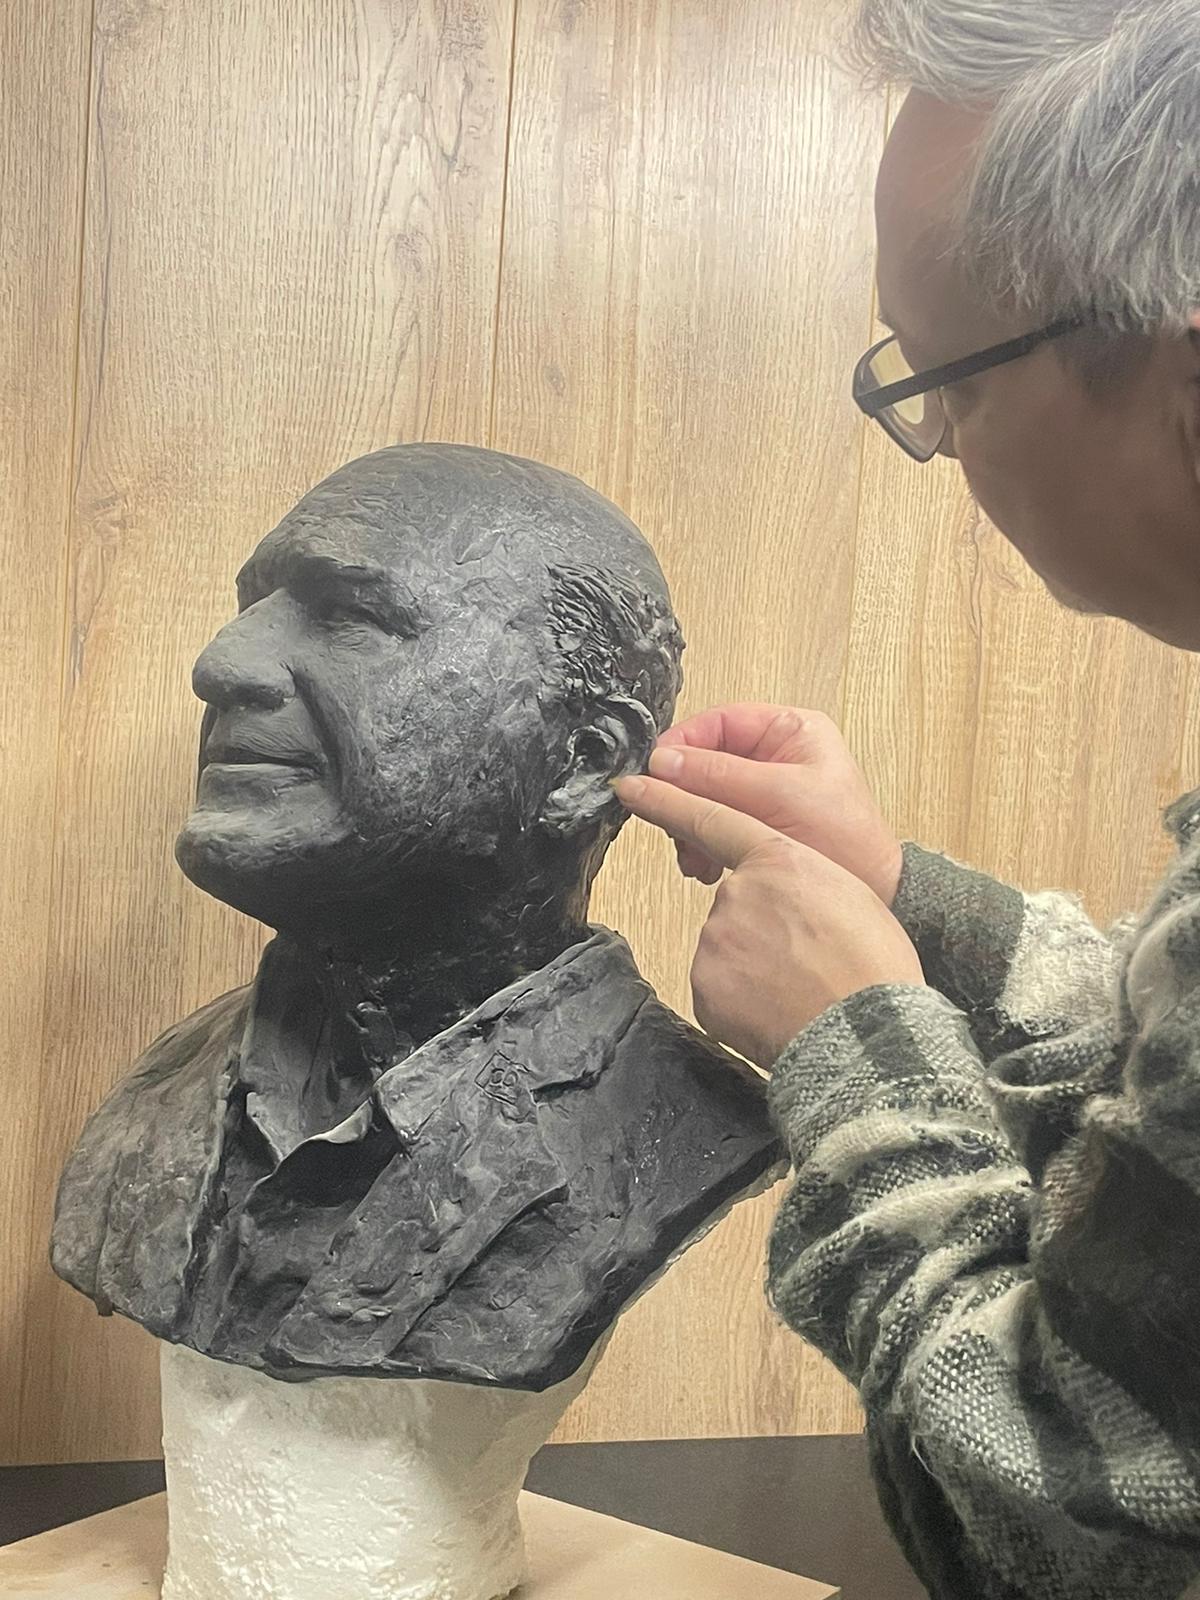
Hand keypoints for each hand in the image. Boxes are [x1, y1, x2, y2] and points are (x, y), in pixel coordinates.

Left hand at [614, 774, 923, 1068]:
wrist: (865, 1034)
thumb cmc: (873, 967)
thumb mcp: (851, 897)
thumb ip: (800, 883)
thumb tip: (784, 902)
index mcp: (778, 860)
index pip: (711, 820)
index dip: (667, 801)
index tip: (630, 786)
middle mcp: (736, 893)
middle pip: (735, 905)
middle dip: (761, 931)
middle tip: (806, 961)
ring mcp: (714, 940)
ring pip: (728, 950)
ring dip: (754, 968)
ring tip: (800, 989)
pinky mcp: (704, 987)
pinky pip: (720, 989)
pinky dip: (743, 1001)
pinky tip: (777, 1011)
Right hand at [650, 705, 903, 902]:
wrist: (873, 895)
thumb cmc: (847, 843)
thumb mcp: (777, 796)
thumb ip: (716, 776)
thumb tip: (662, 760)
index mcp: (789, 729)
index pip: (718, 722)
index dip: (681, 745)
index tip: (654, 770)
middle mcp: (775, 756)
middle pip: (704, 761)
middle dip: (684, 795)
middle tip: (672, 820)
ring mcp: (764, 793)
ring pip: (703, 797)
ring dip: (690, 825)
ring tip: (693, 854)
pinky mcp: (756, 826)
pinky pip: (713, 826)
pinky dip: (701, 845)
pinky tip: (705, 866)